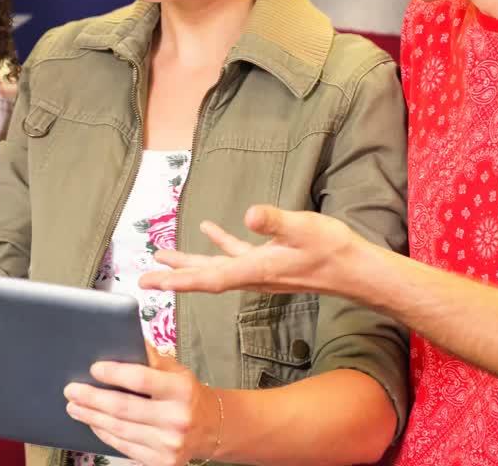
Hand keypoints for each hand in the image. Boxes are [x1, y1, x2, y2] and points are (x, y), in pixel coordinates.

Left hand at [64, 344, 219, 465]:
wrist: (211, 428)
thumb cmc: (186, 394)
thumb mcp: (176, 370)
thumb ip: (150, 357)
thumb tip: (121, 337)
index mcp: (181, 390)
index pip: (141, 379)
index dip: (114, 374)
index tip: (94, 369)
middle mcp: (177, 418)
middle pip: (123, 408)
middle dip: (92, 398)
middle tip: (71, 390)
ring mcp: (169, 444)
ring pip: (120, 429)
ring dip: (91, 417)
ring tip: (74, 407)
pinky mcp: (161, 462)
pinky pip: (124, 447)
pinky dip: (104, 433)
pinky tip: (93, 422)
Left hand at [139, 205, 363, 295]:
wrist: (355, 270)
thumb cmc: (331, 250)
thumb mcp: (303, 228)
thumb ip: (276, 221)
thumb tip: (250, 214)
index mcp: (255, 269)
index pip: (209, 278)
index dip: (178, 280)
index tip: (152, 283)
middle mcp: (253, 275)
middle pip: (204, 278)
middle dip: (173, 277)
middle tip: (143, 278)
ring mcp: (261, 270)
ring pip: (216, 267)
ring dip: (190, 263)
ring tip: (163, 256)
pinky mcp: (270, 262)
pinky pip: (237, 254)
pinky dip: (220, 244)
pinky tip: (209, 229)